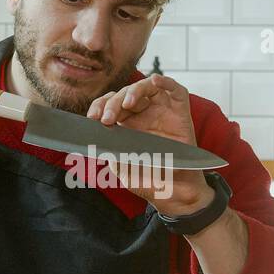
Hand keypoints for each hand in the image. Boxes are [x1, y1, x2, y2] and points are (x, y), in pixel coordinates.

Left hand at [85, 75, 214, 214]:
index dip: (99, 106)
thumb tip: (101, 144)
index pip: (108, 105)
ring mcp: (161, 110)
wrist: (177, 192)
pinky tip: (155, 81)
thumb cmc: (150, 180)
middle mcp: (142, 114)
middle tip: (107, 118)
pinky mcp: (180, 111)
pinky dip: (165, 82)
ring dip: (133, 91)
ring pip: (145, 87)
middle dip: (112, 103)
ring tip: (126, 103)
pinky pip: (175, 90)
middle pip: (123, 95)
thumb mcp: (124, 171)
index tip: (92, 118)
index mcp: (126, 124)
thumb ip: (113, 156)